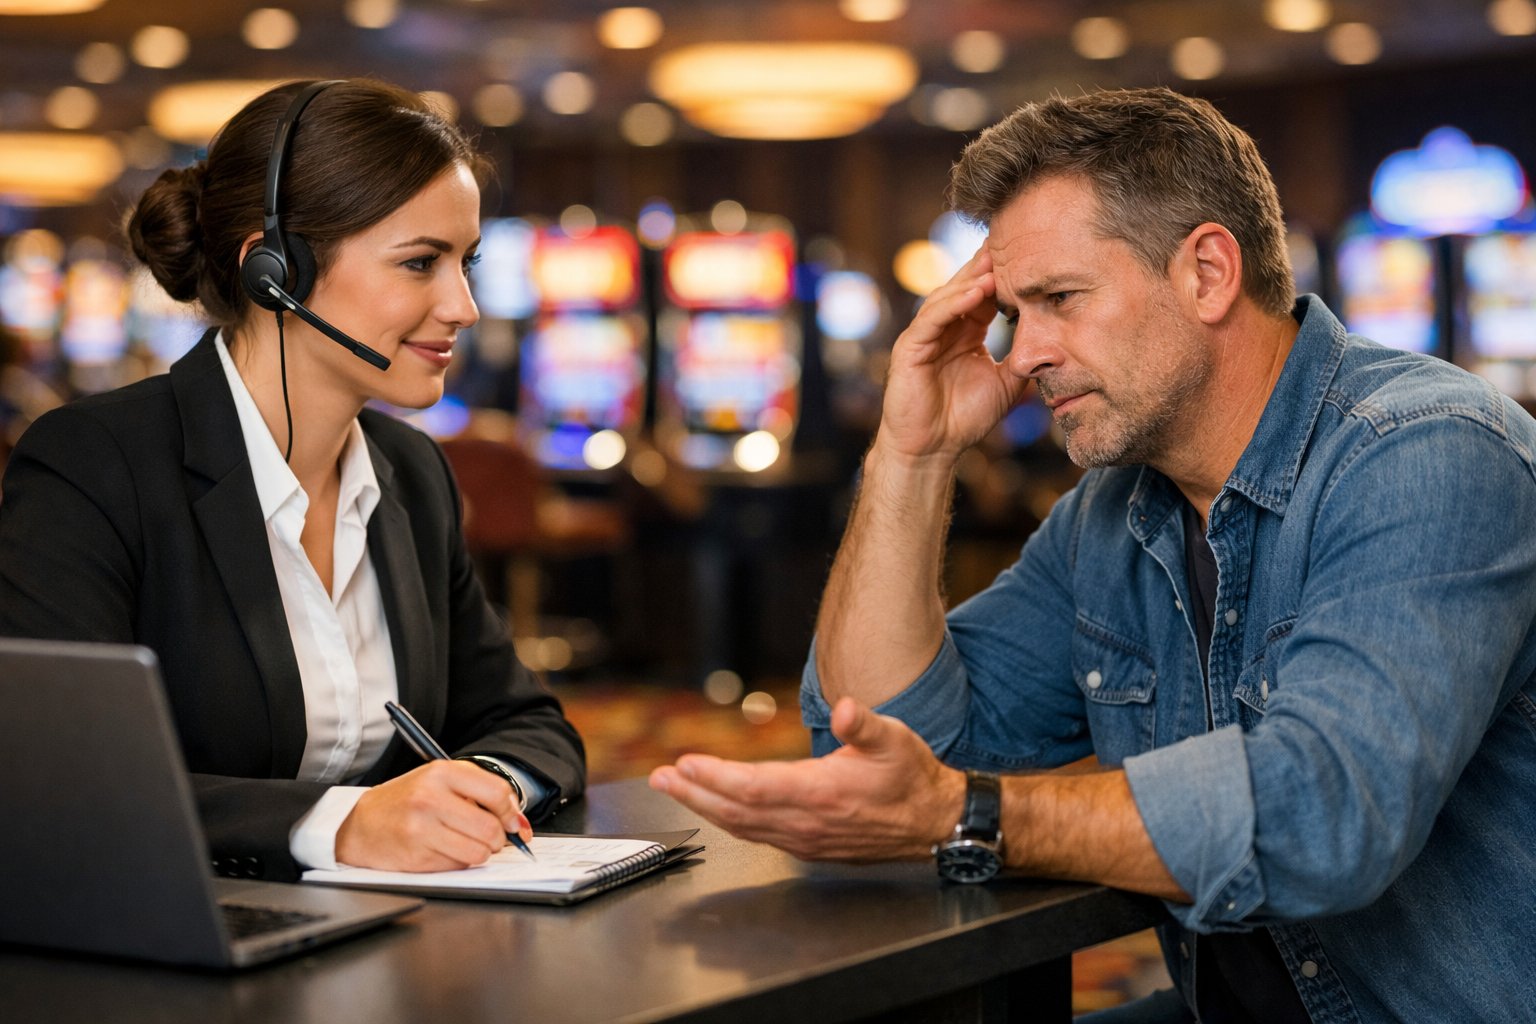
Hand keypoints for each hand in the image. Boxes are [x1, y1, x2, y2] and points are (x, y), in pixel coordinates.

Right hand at [335, 760, 532, 870]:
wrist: (359, 824)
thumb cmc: (405, 801)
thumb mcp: (437, 780)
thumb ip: (478, 792)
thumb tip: (518, 822)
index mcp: (440, 773)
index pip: (496, 792)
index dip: (512, 812)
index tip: (515, 823)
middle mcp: (430, 798)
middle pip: (491, 828)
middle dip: (498, 839)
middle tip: (491, 838)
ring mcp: (421, 829)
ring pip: (478, 852)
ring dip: (480, 853)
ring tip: (465, 842)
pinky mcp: (416, 856)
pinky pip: (457, 866)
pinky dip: (459, 862)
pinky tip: (443, 850)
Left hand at [649, 698, 965, 861]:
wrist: (934, 822)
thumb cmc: (912, 776)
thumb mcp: (895, 740)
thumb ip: (865, 724)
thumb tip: (845, 709)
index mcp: (822, 793)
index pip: (755, 787)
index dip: (716, 776)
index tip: (685, 762)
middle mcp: (807, 822)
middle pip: (736, 811)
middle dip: (694, 793)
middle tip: (660, 776)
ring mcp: (805, 839)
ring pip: (742, 826)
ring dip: (704, 807)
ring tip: (674, 787)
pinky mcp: (807, 845)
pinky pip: (756, 835)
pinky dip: (728, 819)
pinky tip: (714, 807)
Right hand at [878, 246, 1031, 463]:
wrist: (933, 450)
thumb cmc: (963, 420)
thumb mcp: (1006, 384)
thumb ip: (1023, 359)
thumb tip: (1053, 342)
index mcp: (964, 332)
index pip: (984, 294)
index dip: (1004, 275)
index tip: (1030, 254)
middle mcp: (943, 328)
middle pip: (965, 286)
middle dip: (987, 265)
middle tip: (1013, 239)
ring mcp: (924, 336)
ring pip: (948, 297)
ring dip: (973, 279)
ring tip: (998, 263)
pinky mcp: (909, 348)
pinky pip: (932, 319)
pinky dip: (953, 304)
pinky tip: (977, 291)